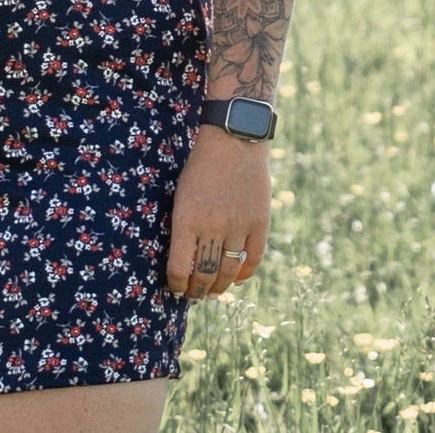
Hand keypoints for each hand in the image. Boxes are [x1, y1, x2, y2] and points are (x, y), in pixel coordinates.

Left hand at [165, 127, 271, 299]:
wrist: (233, 140)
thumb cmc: (200, 166)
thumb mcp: (181, 194)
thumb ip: (182, 226)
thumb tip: (183, 259)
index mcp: (186, 218)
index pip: (179, 268)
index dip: (176, 285)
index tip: (175, 288)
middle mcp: (212, 227)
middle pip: (204, 276)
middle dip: (196, 291)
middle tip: (193, 295)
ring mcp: (238, 227)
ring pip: (227, 273)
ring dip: (218, 288)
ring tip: (212, 292)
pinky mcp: (259, 224)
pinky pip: (252, 261)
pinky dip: (243, 274)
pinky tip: (235, 278)